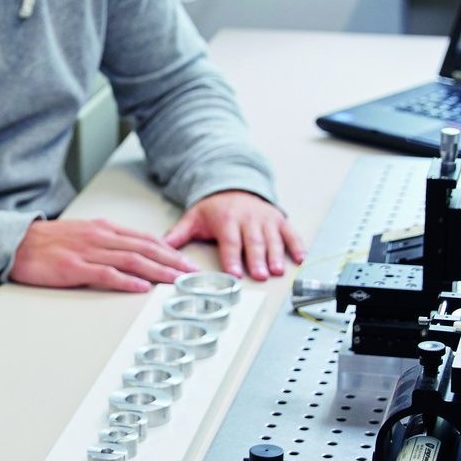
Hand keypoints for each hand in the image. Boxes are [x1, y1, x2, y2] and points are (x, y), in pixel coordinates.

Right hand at [8, 217, 195, 290]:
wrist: (14, 242)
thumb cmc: (46, 242)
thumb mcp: (82, 234)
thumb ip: (106, 242)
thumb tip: (130, 253)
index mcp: (103, 229)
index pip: (145, 238)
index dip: (170, 250)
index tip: (186, 262)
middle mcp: (100, 237)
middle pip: (144, 248)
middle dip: (172, 261)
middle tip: (192, 273)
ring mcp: (87, 252)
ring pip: (131, 260)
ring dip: (158, 271)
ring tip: (176, 281)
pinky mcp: (73, 268)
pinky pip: (105, 274)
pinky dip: (126, 281)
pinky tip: (142, 287)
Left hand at [165, 190, 304, 281]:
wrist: (234, 185)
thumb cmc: (215, 207)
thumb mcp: (194, 217)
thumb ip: (178, 234)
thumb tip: (160, 248)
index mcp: (226, 219)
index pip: (230, 241)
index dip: (232, 258)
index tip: (235, 273)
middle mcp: (247, 218)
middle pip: (253, 242)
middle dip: (257, 259)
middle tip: (260, 275)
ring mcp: (264, 219)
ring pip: (272, 238)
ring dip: (276, 255)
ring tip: (277, 270)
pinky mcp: (277, 220)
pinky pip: (289, 232)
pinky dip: (296, 244)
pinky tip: (300, 257)